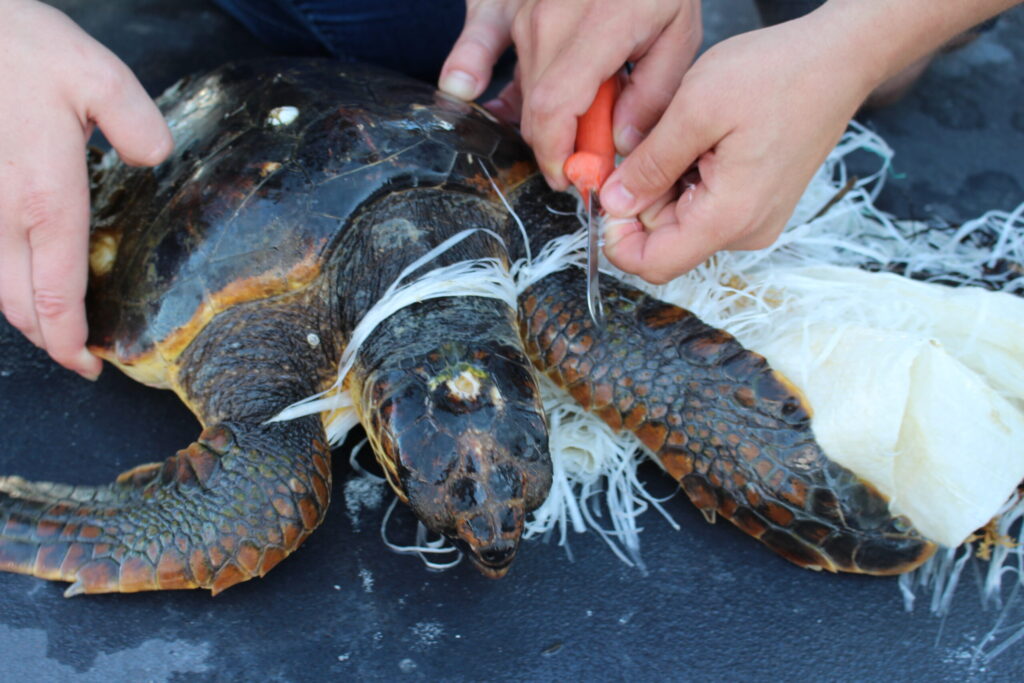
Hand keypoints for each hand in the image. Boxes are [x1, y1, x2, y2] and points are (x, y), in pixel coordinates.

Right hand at [0, 0, 172, 378]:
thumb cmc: (14, 45)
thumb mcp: (95, 74)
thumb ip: (136, 124)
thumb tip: (155, 158)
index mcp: (44, 197)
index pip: (56, 294)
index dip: (70, 341)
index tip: (88, 365)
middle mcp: (1, 212)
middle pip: (19, 304)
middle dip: (49, 341)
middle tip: (79, 357)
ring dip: (25, 313)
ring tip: (58, 326)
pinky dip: (4, 279)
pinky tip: (25, 275)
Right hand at [440, 0, 701, 187]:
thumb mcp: (677, 31)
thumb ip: (652, 94)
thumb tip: (623, 144)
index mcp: (597, 27)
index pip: (557, 111)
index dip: (559, 156)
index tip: (574, 178)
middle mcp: (547, 21)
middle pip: (537, 110)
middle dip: (558, 146)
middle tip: (588, 154)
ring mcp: (519, 10)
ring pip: (519, 91)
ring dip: (538, 116)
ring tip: (572, 118)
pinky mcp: (498, 2)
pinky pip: (476, 49)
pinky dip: (469, 73)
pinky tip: (468, 89)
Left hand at [600, 14, 875, 282]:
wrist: (837, 60)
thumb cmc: (776, 75)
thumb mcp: (695, 110)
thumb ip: (649, 165)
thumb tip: (614, 204)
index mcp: (728, 218)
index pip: (652, 264)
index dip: (617, 238)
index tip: (607, 194)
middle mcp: (744, 231)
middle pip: (663, 240)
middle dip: (642, 197)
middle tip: (653, 141)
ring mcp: (754, 219)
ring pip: (680, 220)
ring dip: (665, 182)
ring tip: (688, 134)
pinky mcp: (756, 203)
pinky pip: (703, 204)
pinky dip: (687, 176)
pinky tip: (703, 139)